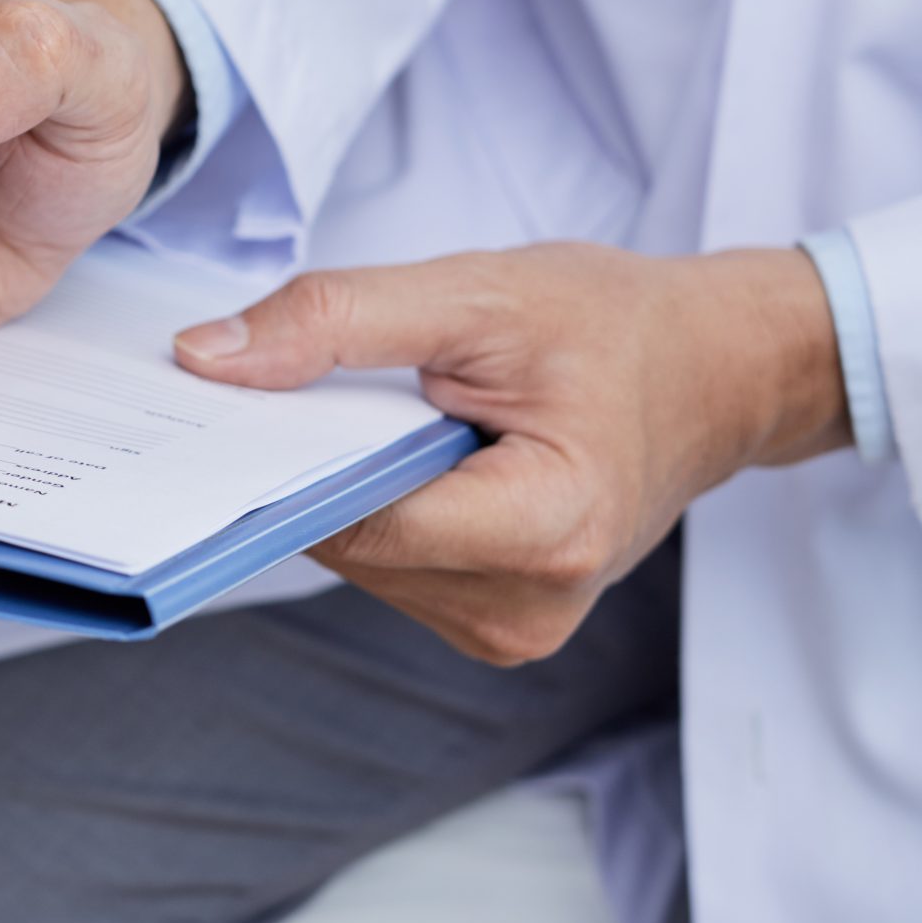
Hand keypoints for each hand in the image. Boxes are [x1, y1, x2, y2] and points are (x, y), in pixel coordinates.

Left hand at [172, 243, 850, 664]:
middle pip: (349, 540)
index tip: (235, 395)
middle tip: (340, 380)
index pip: (353, 514)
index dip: (285, 455)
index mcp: (543, 529)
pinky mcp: (497, 623)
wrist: (715, 370)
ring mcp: (513, 628)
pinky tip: (420, 451)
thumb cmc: (614, 325)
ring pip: (358, 557)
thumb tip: (206, 359)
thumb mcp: (472, 294)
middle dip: (322, 460)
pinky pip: (390, 565)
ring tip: (409, 413)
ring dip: (354, 482)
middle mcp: (527, 606)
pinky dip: (382, 503)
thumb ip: (334, 322)